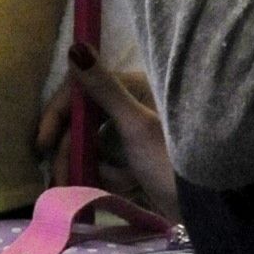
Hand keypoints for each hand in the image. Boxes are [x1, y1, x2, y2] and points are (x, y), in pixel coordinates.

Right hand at [35, 47, 179, 218]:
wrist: (211, 206)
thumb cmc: (174, 160)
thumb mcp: (136, 125)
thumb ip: (103, 88)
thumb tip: (75, 46)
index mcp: (134, 88)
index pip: (80, 92)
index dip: (58, 116)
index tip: (42, 145)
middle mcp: (132, 107)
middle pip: (83, 125)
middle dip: (69, 154)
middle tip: (57, 181)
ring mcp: (135, 137)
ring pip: (92, 150)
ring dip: (85, 171)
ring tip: (79, 194)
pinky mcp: (138, 163)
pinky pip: (109, 168)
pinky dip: (106, 180)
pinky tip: (115, 193)